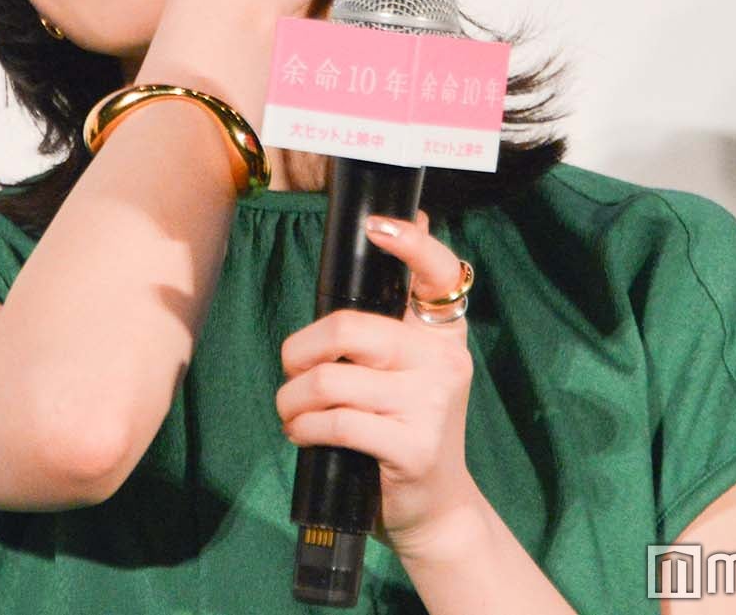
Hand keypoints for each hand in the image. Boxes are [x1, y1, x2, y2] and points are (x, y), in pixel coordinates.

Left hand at [275, 210, 483, 558]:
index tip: (377, 226)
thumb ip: (390, 318)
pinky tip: (303, 434)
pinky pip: (334, 423)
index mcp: (443, 334)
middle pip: (349, 328)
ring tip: (293, 411)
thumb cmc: (405, 428)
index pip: (440, 273)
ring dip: (292, 399)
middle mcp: (444, 362)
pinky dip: (303, 428)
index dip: (411, 243)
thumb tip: (388, 229)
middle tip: (293, 371)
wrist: (435, 508)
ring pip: (330, 380)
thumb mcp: (408, 370)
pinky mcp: (412, 447)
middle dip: (300, 350)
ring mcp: (430, 405)